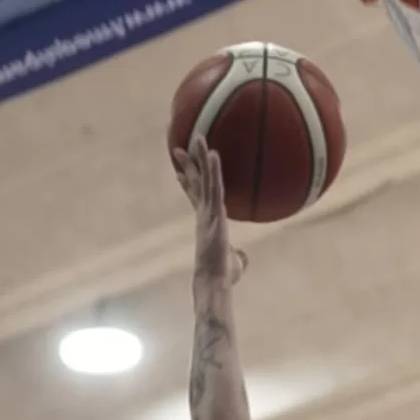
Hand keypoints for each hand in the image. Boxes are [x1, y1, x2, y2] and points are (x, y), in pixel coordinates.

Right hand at [171, 143, 246, 285]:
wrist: (216, 282)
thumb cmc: (224, 276)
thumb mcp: (234, 263)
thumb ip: (237, 256)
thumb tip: (242, 256)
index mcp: (207, 222)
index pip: (195, 198)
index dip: (188, 185)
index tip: (179, 172)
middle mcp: (204, 214)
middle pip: (194, 184)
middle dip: (187, 165)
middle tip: (177, 148)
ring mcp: (208, 212)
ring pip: (203, 180)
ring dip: (200, 158)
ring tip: (198, 137)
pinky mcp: (214, 213)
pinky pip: (215, 187)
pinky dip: (213, 170)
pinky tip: (213, 153)